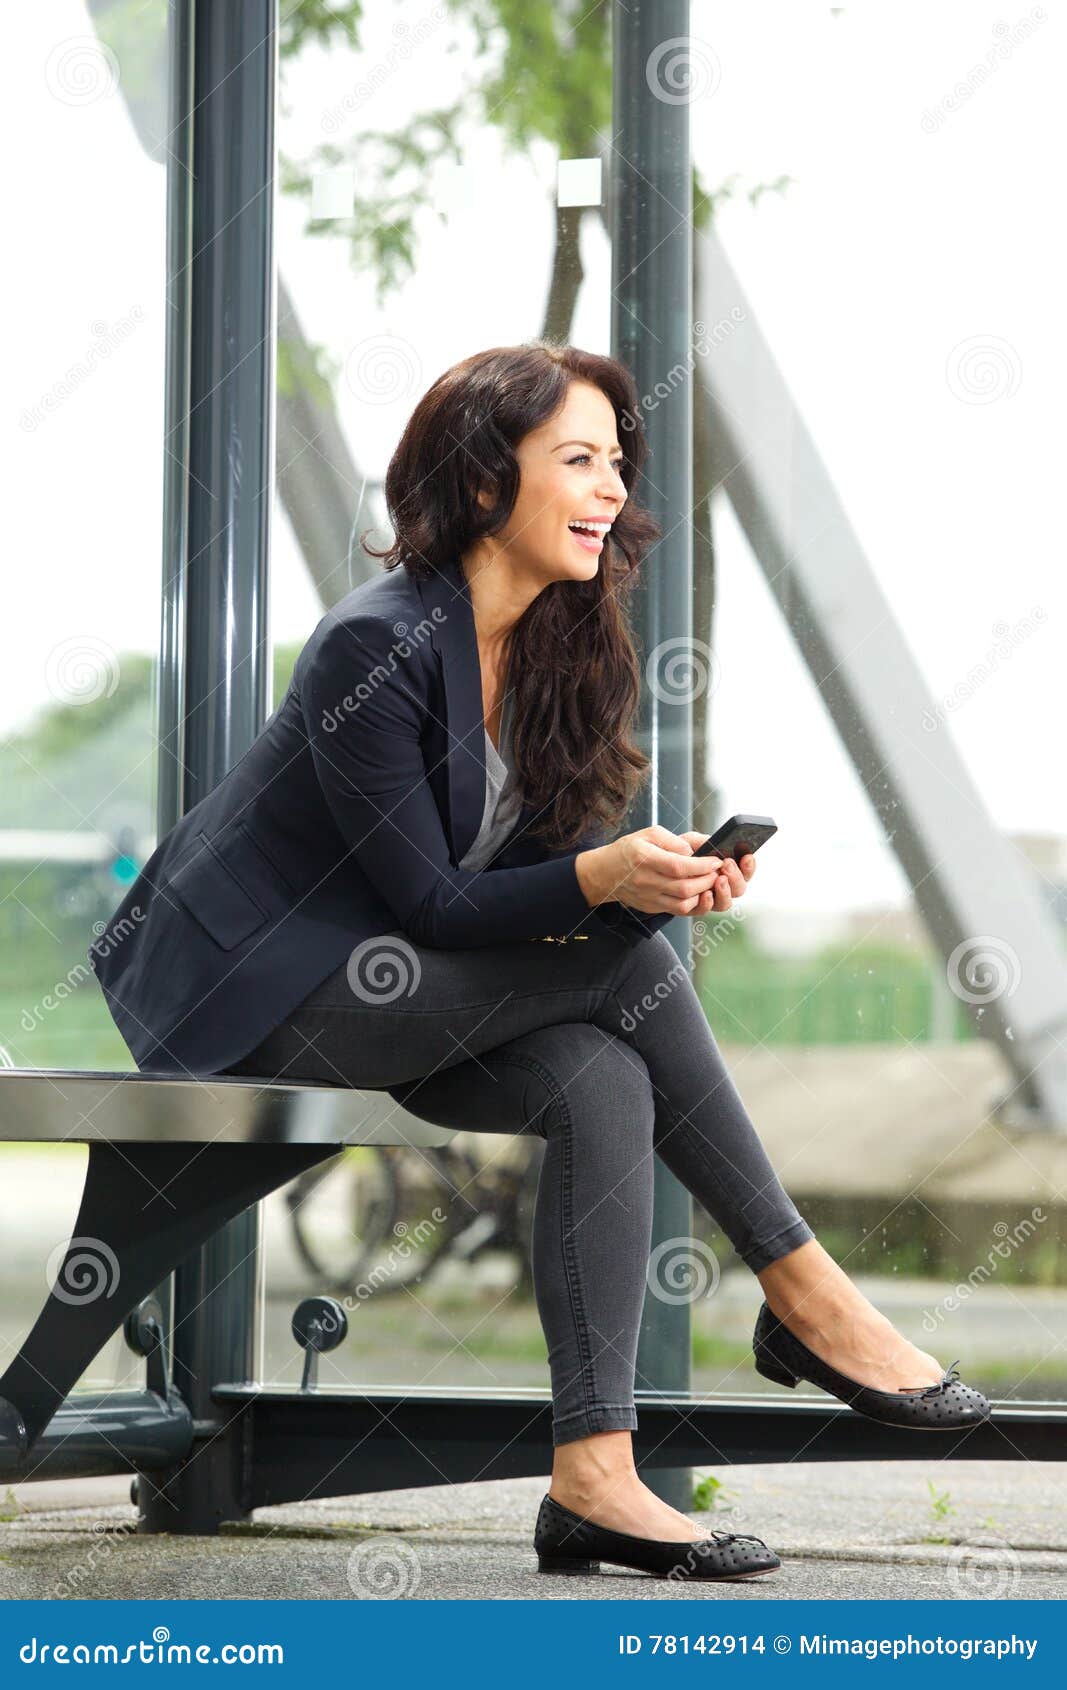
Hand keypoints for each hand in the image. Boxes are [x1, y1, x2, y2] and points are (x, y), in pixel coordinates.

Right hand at [575, 824, 754, 917]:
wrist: (606, 873)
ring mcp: (649, 897)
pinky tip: (699, 892)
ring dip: (703, 894)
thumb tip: (697, 851)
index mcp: (644, 858)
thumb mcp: (650, 834)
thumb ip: (675, 840)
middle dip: (707, 880)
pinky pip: (678, 911)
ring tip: (710, 881)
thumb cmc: (630, 850)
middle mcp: (646, 881)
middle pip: (684, 888)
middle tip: (718, 872)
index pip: (679, 866)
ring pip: (683, 903)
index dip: (702, 865)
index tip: (716, 860)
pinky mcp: (652, 907)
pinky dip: (693, 903)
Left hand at [679, 832, 755, 915]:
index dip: (749, 866)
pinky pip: (705, 911)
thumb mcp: (691, 841)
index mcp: (725, 868)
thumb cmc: (676, 852)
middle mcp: (721, 885)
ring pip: (725, 903)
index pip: (745, 871)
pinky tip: (706, 894)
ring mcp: (709, 898)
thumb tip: (717, 845)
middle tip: (727, 865)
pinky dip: (708, 903)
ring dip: (725, 892)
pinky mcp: (694, 908)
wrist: (655, 866)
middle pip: (739, 888)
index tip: (747, 857)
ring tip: (719, 879)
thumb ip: (705, 841)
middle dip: (736, 877)